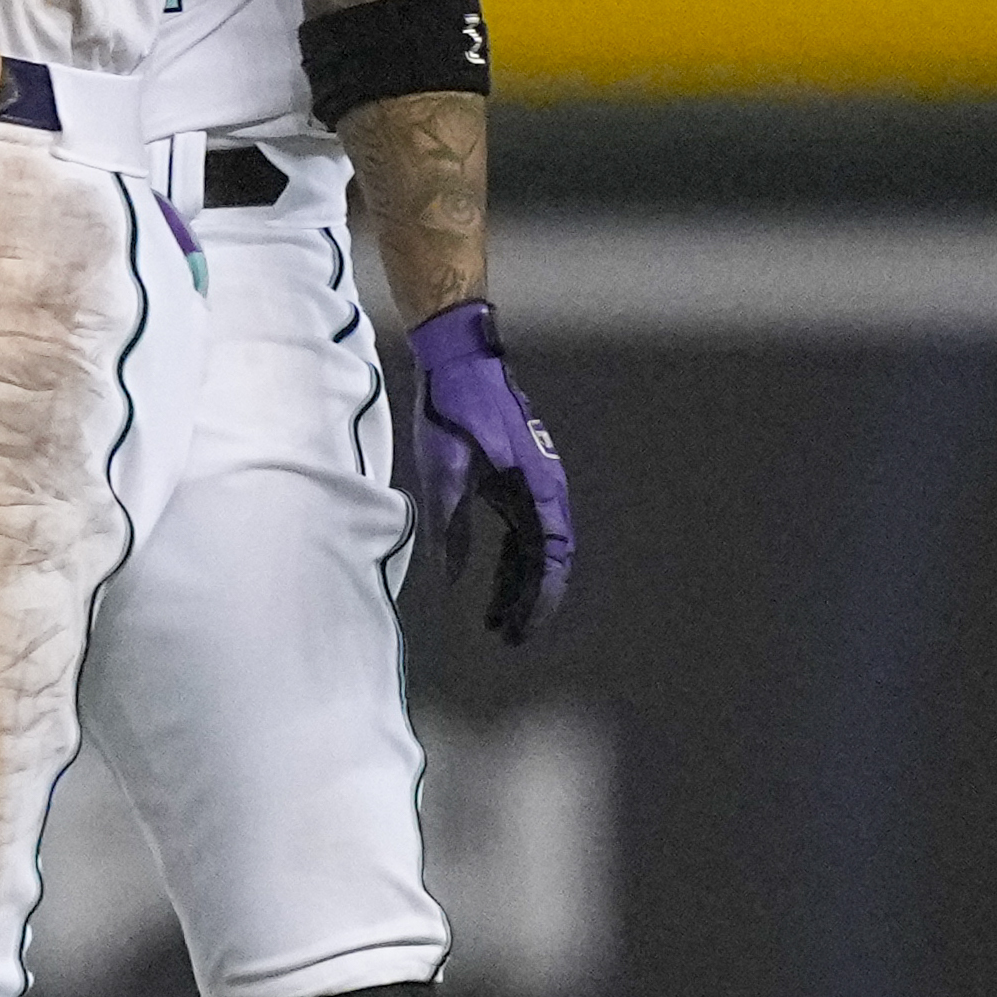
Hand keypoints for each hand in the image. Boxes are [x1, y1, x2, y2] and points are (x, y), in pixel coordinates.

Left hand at [406, 300, 571, 644]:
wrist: (459, 358)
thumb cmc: (453, 411)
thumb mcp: (444, 473)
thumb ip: (449, 529)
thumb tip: (450, 581)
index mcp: (537, 490)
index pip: (551, 561)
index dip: (537, 601)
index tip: (519, 632)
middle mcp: (545, 489)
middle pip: (547, 561)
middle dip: (528, 602)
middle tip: (507, 639)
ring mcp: (533, 482)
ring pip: (534, 549)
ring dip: (517, 585)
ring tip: (493, 622)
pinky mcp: (516, 477)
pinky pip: (521, 531)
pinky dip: (508, 561)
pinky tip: (486, 582)